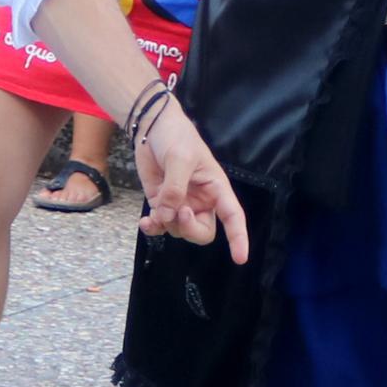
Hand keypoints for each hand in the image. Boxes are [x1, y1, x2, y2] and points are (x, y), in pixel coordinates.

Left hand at [130, 102, 251, 261]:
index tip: (241, 257)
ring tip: (157, 210)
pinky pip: (161, 226)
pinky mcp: (162, 204)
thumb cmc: (176, 137)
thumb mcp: (180, 158)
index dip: (239, 237)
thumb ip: (175, 189)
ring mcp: (181, 204)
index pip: (233, 216)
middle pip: (203, 232)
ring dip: (168, 225)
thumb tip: (167, 216)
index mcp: (216, 188)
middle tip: (179, 214)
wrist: (151, 129)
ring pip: (180, 230)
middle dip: (190, 230)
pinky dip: (153, 228)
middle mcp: (201, 200)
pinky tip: (146, 222)